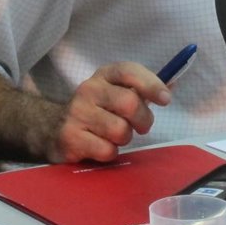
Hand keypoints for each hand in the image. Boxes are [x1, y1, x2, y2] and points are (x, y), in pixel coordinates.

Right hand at [48, 63, 171, 163]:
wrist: (53, 129)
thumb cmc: (98, 110)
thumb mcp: (118, 92)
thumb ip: (143, 89)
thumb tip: (173, 83)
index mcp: (104, 74)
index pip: (130, 71)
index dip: (151, 84)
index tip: (166, 99)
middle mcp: (89, 89)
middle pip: (130, 103)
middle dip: (143, 120)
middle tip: (141, 126)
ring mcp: (77, 113)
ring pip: (120, 130)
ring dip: (124, 138)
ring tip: (115, 135)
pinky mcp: (70, 138)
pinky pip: (106, 150)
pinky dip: (110, 153)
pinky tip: (100, 146)